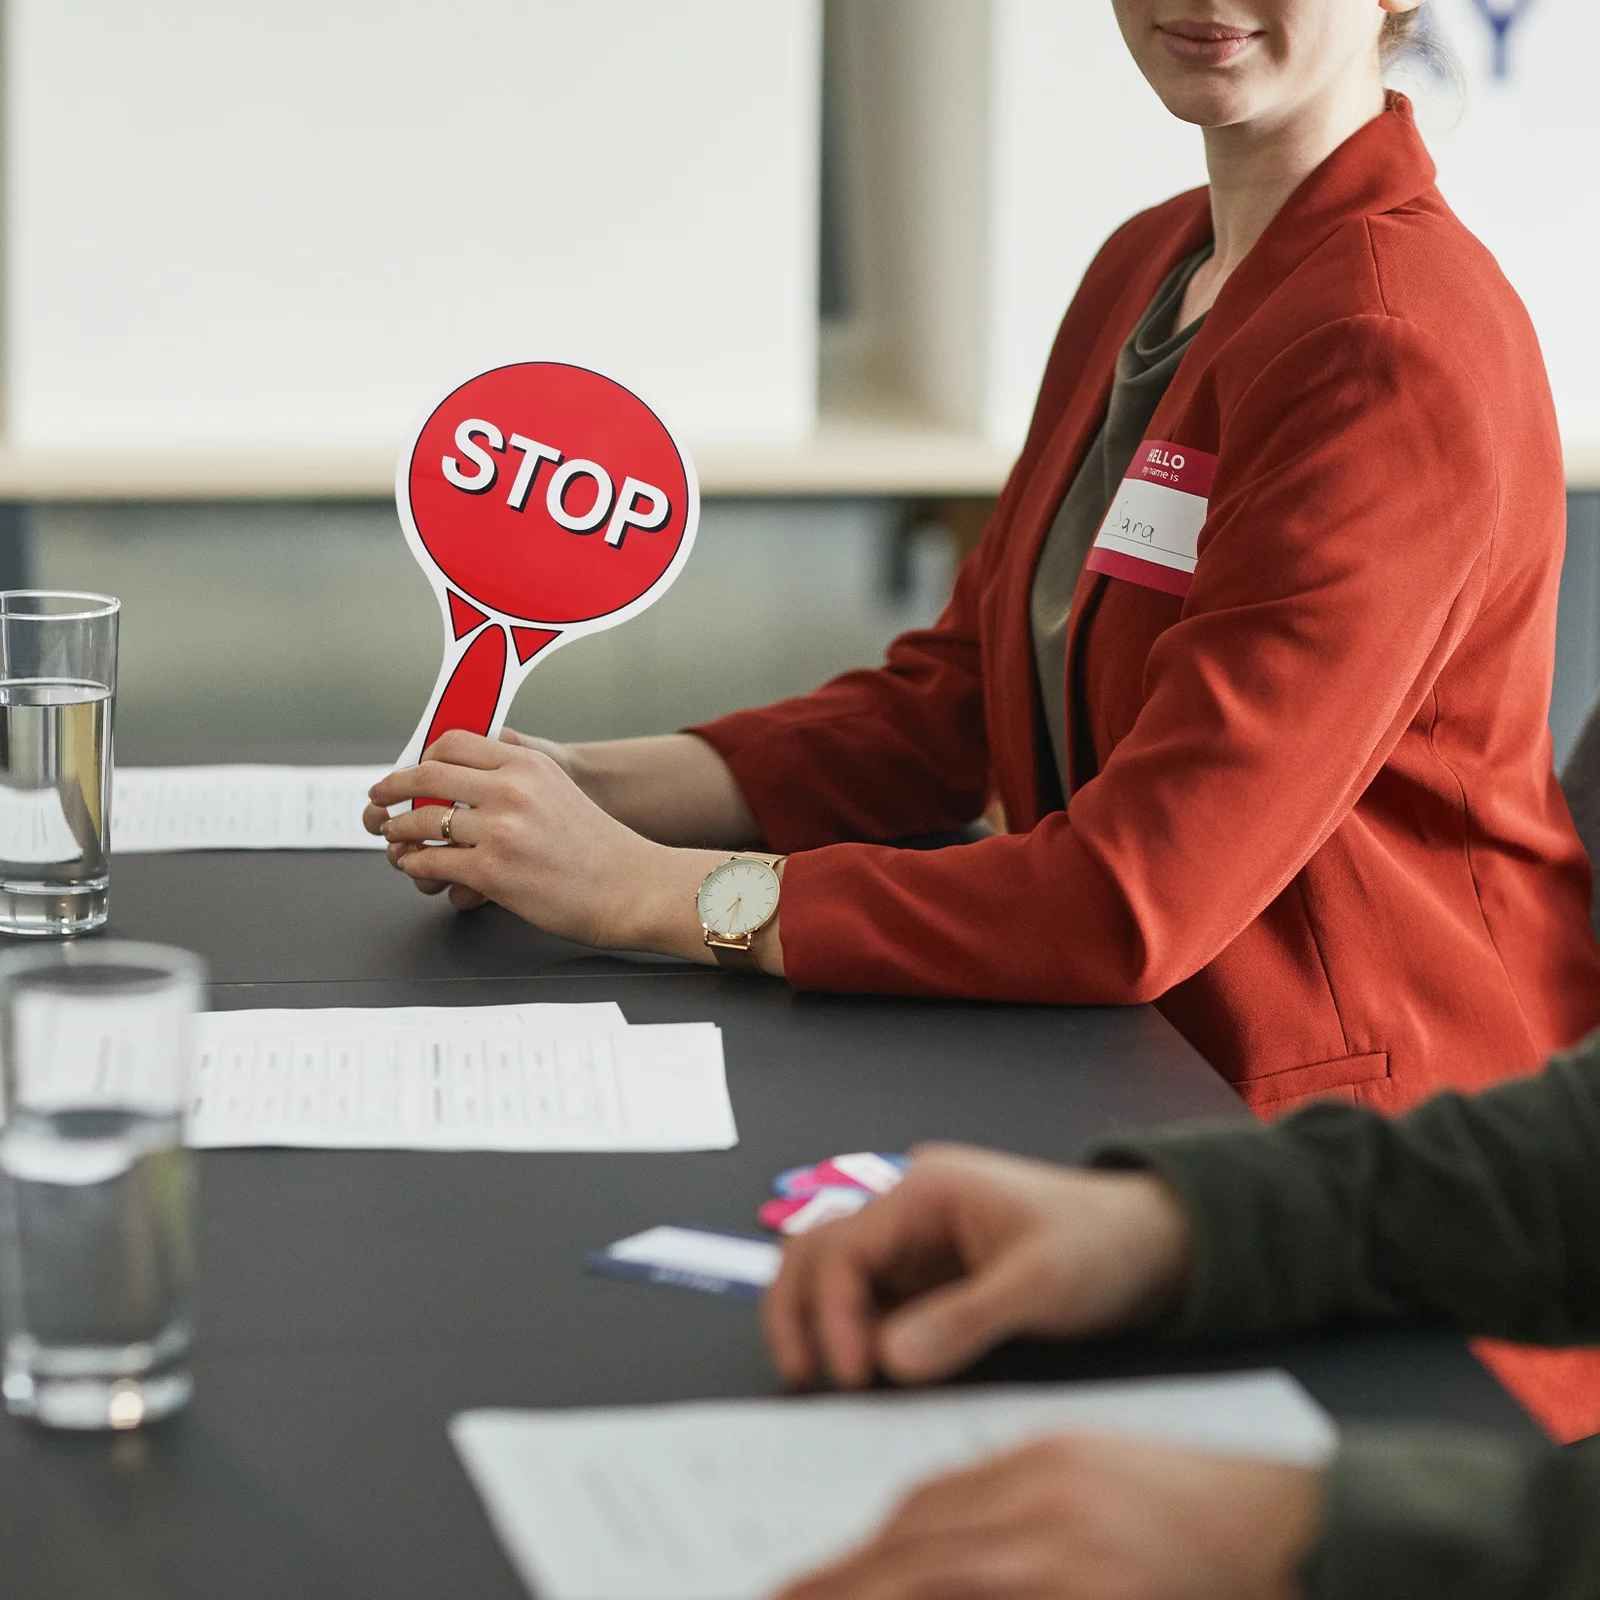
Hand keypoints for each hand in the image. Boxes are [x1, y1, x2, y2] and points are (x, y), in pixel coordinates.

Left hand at [360, 731, 582, 907]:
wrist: (631, 886)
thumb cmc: (598, 847)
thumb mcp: (557, 790)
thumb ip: (515, 778)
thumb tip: (465, 778)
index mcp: (526, 764)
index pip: (453, 744)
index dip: (422, 757)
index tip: (411, 769)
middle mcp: (510, 789)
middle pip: (428, 776)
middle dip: (394, 786)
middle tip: (381, 795)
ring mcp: (499, 830)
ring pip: (423, 821)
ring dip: (399, 829)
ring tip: (396, 836)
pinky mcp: (491, 870)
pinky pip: (432, 862)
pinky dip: (416, 864)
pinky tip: (417, 865)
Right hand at [763, 1144, 1192, 1388]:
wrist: (1153, 1247)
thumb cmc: (1102, 1246)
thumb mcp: (1041, 1283)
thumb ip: (964, 1319)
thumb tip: (886, 1359)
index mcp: (924, 1191)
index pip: (843, 1247)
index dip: (834, 1312)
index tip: (854, 1375)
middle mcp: (907, 1213)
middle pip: (815, 1250)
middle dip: (798, 1310)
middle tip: (804, 1376)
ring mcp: (913, 1247)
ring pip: (830, 1276)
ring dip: (814, 1321)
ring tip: (817, 1378)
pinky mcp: (926, 1282)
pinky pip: (868, 1305)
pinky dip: (849, 1335)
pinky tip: (859, 1375)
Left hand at [772, 1433, 1322, 1599]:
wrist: (1299, 1527)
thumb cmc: (1205, 1510)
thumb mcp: (1103, 1479)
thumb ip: (1026, 1503)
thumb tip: (947, 1549)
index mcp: (1043, 1463)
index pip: (926, 1507)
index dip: (866, 1550)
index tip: (820, 1576)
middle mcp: (1045, 1502)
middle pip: (919, 1543)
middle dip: (849, 1580)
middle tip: (788, 1599)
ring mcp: (1069, 1555)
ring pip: (942, 1574)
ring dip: (877, 1594)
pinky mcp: (1096, 1589)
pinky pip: (995, 1598)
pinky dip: (943, 1596)